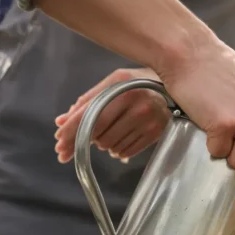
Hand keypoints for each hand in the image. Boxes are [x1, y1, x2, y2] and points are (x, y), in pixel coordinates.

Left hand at [54, 67, 170, 162]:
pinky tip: (121, 140)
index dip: (71, 131)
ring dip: (104, 144)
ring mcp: (148, 120)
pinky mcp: (157, 133)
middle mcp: (136, 104)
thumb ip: (87, 100)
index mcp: (121, 87)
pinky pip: (126, 152)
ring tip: (112, 133)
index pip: (90, 115)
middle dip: (87, 139)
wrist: (176, 86)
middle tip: (84, 140)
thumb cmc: (138, 83)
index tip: (59, 144)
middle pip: (98, 135)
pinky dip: (118, 150)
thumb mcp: (113, 83)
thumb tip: (62, 121)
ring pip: (111, 145)